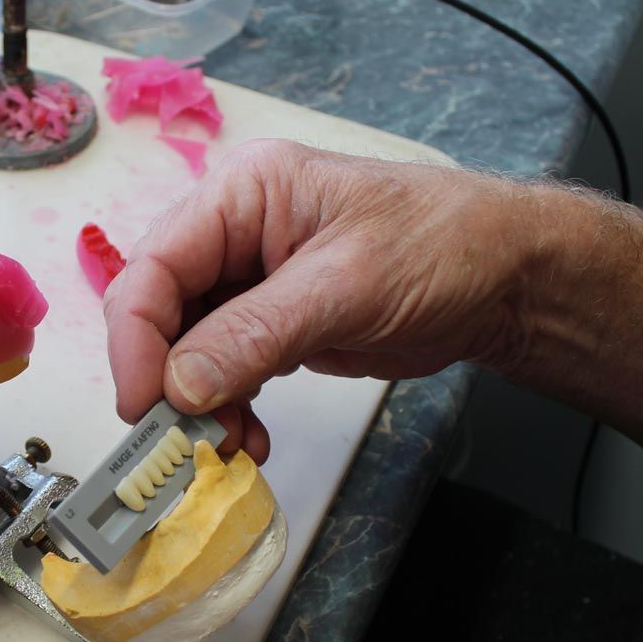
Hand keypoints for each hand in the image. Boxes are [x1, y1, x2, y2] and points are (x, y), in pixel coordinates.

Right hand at [104, 140, 547, 448]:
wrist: (506, 277)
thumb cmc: (443, 247)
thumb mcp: (346, 287)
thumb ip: (255, 335)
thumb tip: (178, 387)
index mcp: (242, 194)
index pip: (153, 267)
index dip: (136, 341)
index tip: (144, 406)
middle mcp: (234, 232)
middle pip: (159, 311)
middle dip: (166, 381)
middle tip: (183, 441)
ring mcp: (250, 279)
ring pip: (184, 349)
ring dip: (196, 405)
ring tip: (226, 447)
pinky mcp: (270, 322)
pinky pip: (221, 369)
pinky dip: (225, 409)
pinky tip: (247, 437)